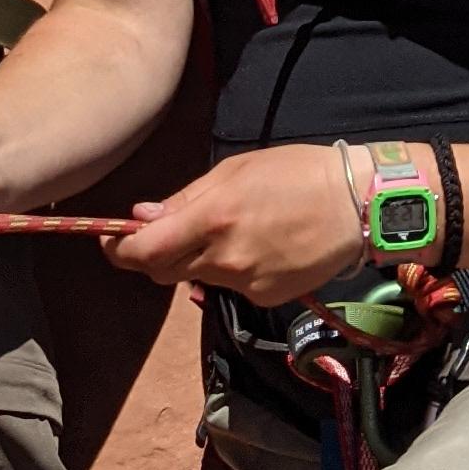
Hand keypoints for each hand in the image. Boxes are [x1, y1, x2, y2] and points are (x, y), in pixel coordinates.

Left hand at [111, 144, 370, 305]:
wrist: (358, 205)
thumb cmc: (296, 173)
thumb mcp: (235, 171)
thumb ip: (184, 199)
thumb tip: (140, 218)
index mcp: (212, 218)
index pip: (142, 252)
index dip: (117, 249)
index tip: (110, 239)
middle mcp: (224, 258)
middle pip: (163, 271)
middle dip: (155, 254)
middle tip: (167, 231)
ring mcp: (246, 284)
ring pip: (199, 278)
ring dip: (198, 259)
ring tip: (234, 228)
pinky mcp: (266, 298)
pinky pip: (232, 286)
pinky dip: (233, 269)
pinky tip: (261, 245)